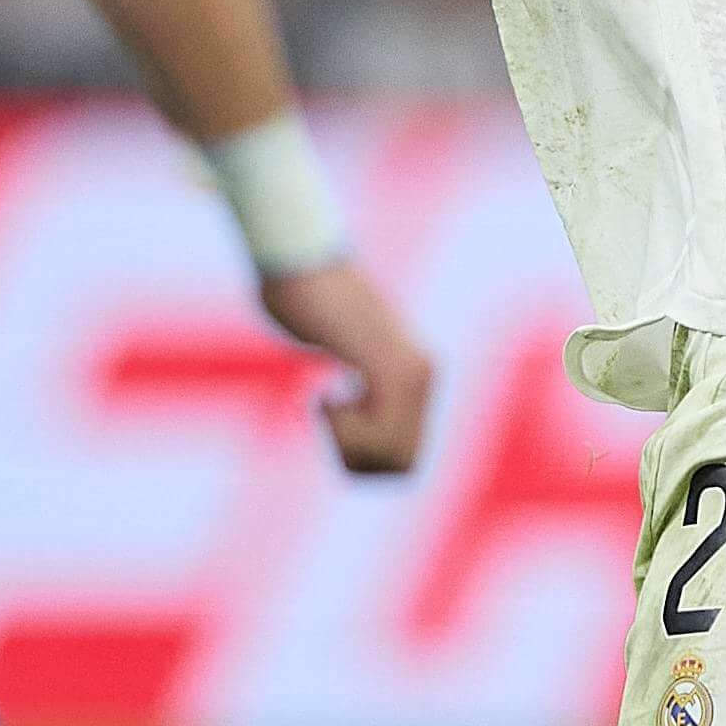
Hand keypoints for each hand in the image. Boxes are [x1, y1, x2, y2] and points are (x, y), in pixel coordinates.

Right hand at [261, 258, 432, 474]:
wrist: (300, 260)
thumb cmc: (308, 303)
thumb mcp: (344, 353)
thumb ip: (362, 385)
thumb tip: (358, 414)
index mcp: (420, 375)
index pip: (407, 458)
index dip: (366, 460)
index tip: (337, 426)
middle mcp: (425, 376)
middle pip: (399, 465)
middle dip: (355, 457)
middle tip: (328, 417)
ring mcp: (410, 372)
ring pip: (385, 453)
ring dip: (345, 442)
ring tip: (327, 402)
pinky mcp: (385, 365)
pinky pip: (373, 431)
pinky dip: (339, 427)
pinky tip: (325, 395)